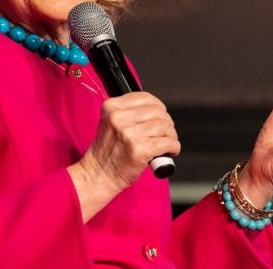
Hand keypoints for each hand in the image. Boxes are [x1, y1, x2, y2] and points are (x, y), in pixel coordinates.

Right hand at [68, 92, 180, 220]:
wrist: (98, 175)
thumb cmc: (107, 151)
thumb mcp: (111, 122)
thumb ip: (129, 112)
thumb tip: (157, 109)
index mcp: (112, 107)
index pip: (145, 97)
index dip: (158, 106)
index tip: (161, 115)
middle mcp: (119, 118)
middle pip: (157, 111)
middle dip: (167, 122)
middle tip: (166, 132)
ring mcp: (130, 134)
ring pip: (164, 126)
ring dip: (171, 135)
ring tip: (168, 142)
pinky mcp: (140, 150)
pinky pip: (167, 143)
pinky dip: (173, 147)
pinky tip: (170, 151)